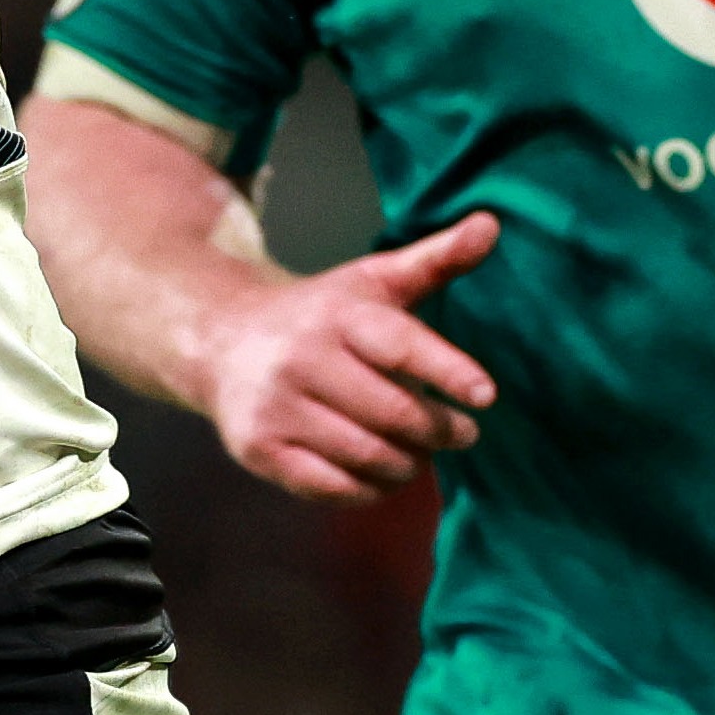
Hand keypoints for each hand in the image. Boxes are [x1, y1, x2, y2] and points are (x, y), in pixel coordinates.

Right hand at [197, 215, 501, 502]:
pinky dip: (370, 489)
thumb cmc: (319, 314)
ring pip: (366, 455)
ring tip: (421, 454)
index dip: (448, 370)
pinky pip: (332, 486)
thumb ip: (436, 258)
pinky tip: (383, 474)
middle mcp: (300, 358)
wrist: (222, 340)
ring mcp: (274, 406)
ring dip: (409, 464)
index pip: (400, 345)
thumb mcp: (373, 280)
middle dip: (438, 430)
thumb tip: (491, 225)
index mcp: (335, 314)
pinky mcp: (258, 447)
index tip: (486, 395)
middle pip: (391, 412)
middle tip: (461, 433)